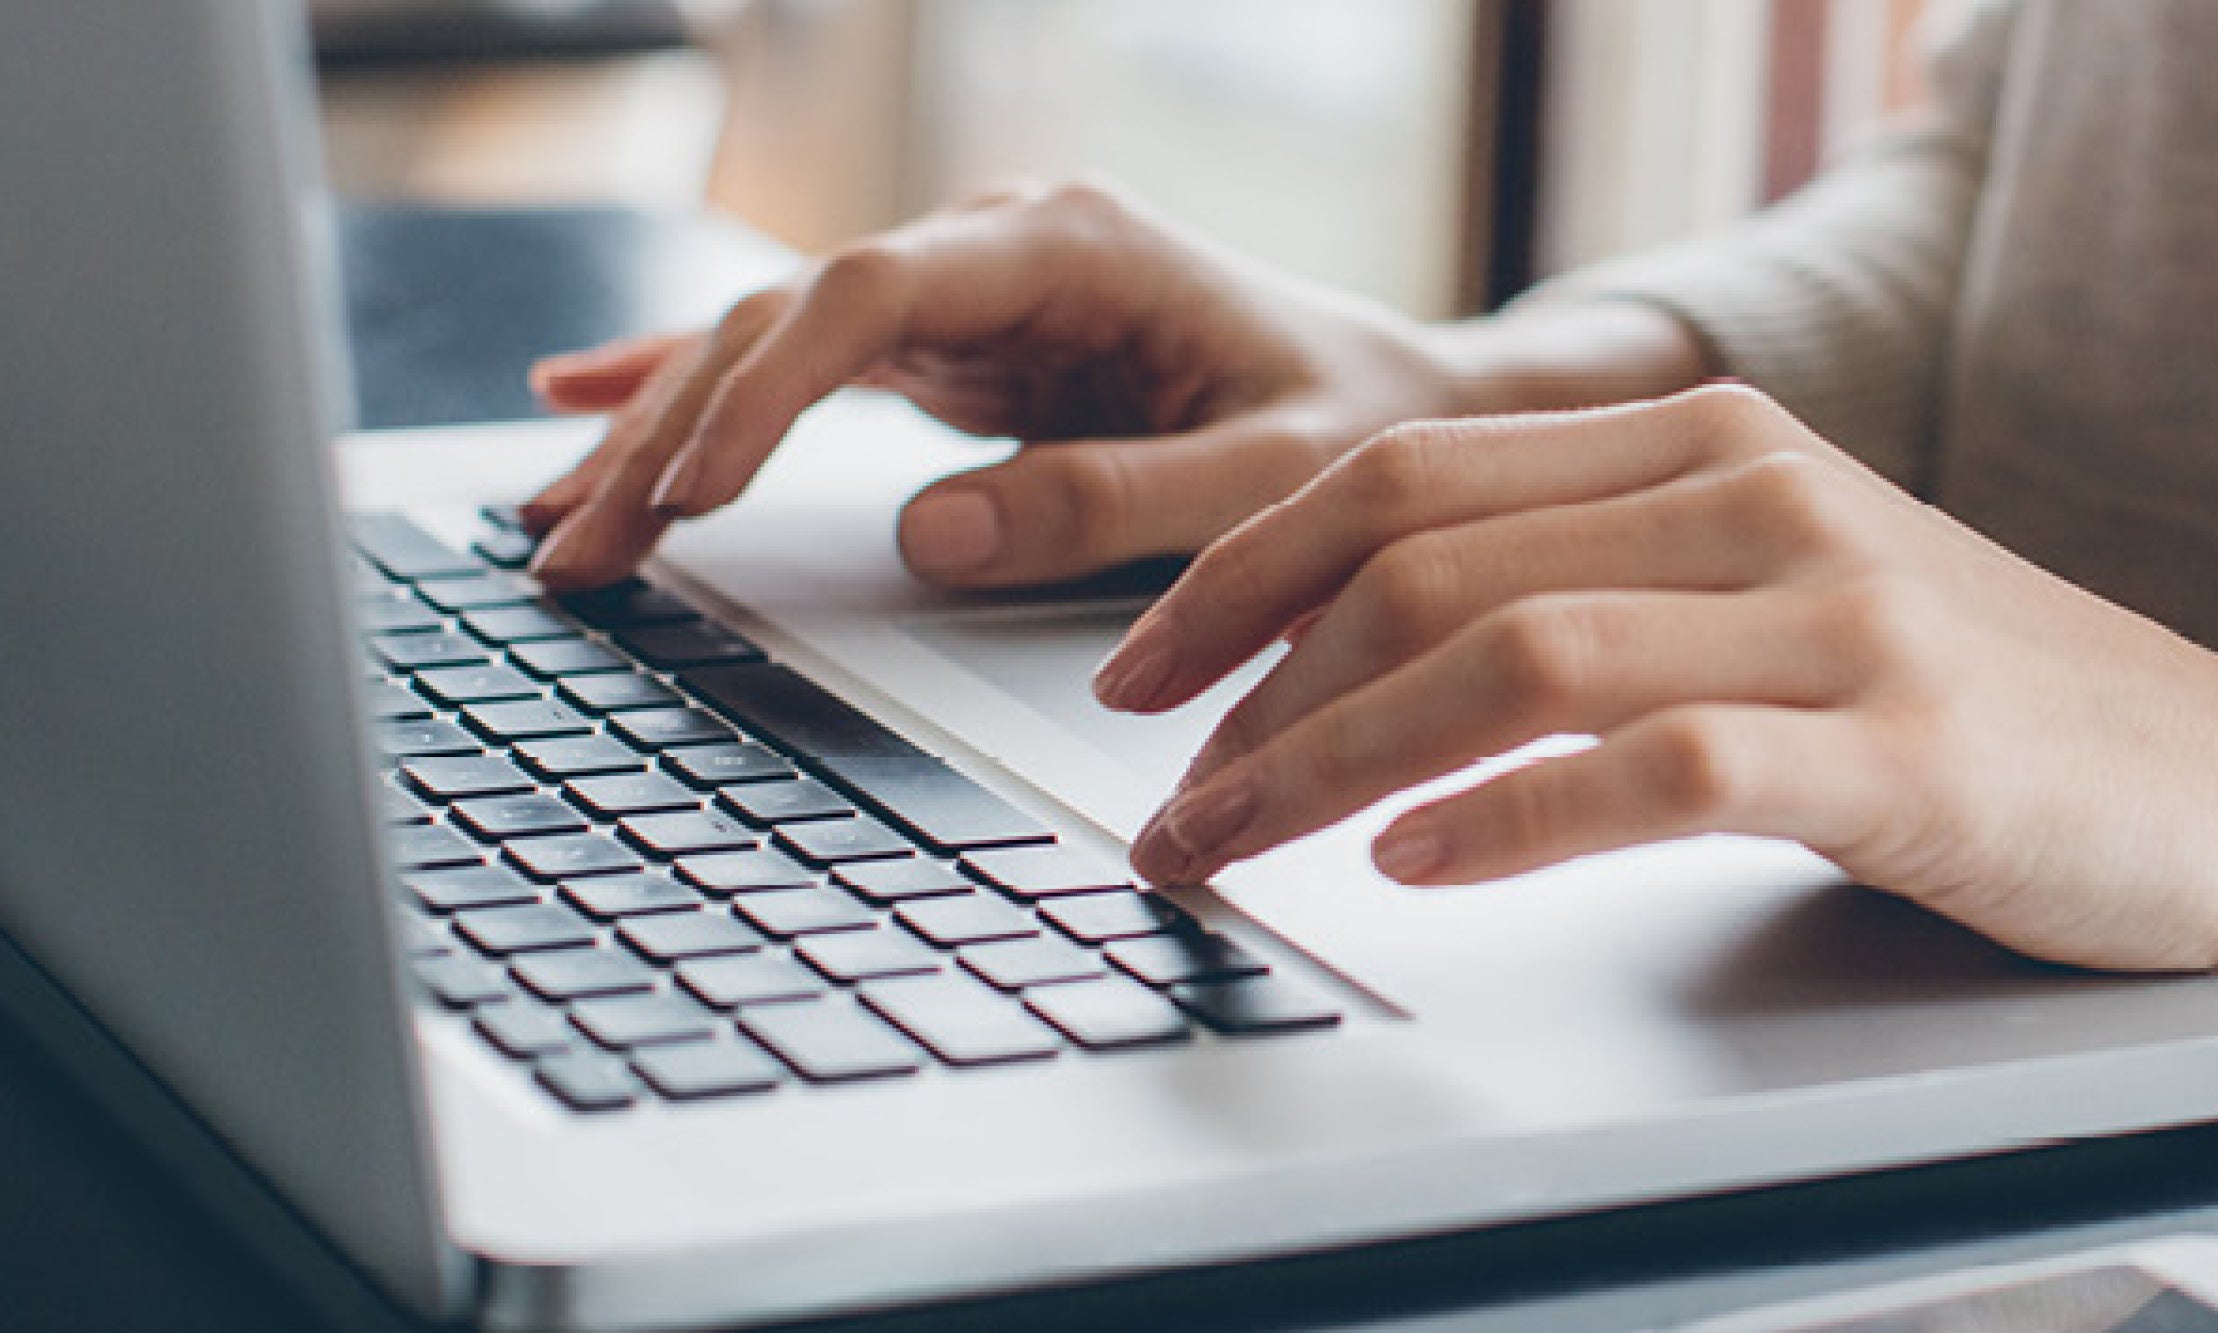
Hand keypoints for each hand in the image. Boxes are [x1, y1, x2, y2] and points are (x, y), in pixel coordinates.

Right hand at [518, 182, 1473, 590]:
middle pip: (790, 318)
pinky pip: (802, 367)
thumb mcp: (1266, 478)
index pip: (873, 294)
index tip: (691, 487)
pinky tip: (583, 405)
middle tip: (575, 546)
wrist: (1411, 406)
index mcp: (1073, 247)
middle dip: (671, 431)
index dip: (767, 387)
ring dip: (659, 431)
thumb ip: (1110, 503)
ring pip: (773, 343)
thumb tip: (925, 535)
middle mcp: (1002, 250)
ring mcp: (971, 295)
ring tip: (553, 525)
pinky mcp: (960, 350)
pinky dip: (697, 395)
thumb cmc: (1359, 430)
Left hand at [1097, 384, 2217, 980]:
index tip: (1141, 671)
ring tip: (1235, 841)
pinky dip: (1511, 817)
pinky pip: (1657, 766)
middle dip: (1249, 680)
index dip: (1244, 570)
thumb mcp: (1782, 590)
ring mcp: (1834, 615)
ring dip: (1332, 758)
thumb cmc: (1982, 707)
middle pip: (1426, 553)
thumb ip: (1609, 580)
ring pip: (1512, 652)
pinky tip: (1416, 863)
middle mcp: (1758, 496)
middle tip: (1161, 797)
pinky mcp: (1897, 748)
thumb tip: (1373, 652)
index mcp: (1710, 441)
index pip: (1411, 470)